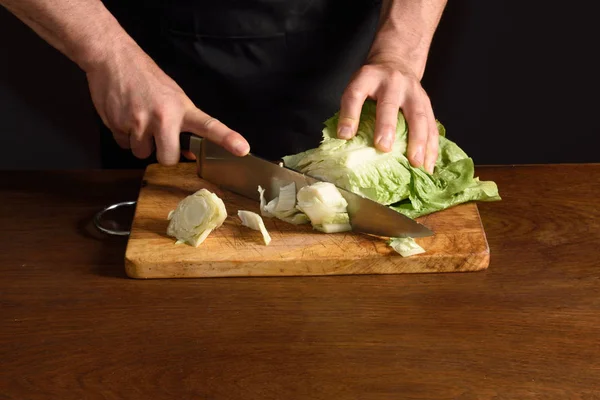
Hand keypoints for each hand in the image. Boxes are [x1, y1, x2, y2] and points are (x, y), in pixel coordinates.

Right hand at [85, 42, 249, 164]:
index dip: (226, 138)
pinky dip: (124, 136)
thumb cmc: (145, 77)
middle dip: (163, 153)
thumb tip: (188, 152)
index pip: (209, 125)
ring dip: (140, 143)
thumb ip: (183, 123)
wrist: (112, 58)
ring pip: (142, 153)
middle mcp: (163, 117)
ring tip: (138, 119)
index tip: (242, 148)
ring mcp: (139, 122)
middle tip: (158, 137)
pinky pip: (123, 145)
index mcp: (181, 108)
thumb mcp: (173, 96)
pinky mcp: (118, 125)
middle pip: (168, 158)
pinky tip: (125, 117)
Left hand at [336, 58, 438, 173]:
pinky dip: (432, 146)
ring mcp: (412, 91)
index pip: (355, 94)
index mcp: (367, 78)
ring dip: (418, 141)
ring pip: (418, 115)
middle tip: (383, 148)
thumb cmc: (372, 83)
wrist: (397, 62)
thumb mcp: (357, 87)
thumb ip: (351, 110)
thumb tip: (345, 142)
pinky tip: (429, 164)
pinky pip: (431, 124)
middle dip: (387, 127)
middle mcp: (392, 82)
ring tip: (416, 163)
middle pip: (389, 104)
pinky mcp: (426, 102)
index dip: (349, 114)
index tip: (344, 135)